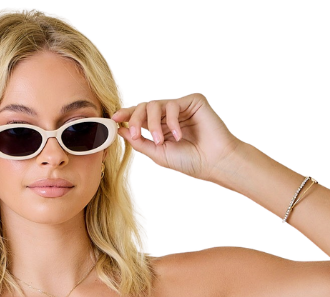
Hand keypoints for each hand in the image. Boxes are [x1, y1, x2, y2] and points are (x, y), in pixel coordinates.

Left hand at [111, 93, 239, 182]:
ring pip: (156, 104)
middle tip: (135, 133)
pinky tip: (178, 135)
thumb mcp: (158, 154)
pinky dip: (171, 121)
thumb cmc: (190, 161)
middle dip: (136, 118)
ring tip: (160, 141)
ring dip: (153, 124)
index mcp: (161, 127)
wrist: (215, 162)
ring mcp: (181, 107)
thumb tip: (121, 130)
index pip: (141, 116)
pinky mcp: (193, 101)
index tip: (114, 119)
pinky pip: (173, 104)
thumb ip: (139, 142)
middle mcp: (170, 115)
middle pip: (145, 107)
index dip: (128, 115)